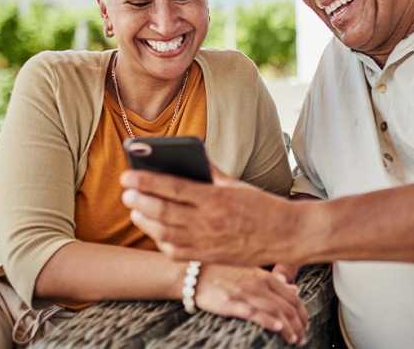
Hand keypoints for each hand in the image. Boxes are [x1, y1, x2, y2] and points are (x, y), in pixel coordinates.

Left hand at [120, 169, 309, 265]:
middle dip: (140, 201)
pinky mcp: (210, 257)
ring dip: (146, 222)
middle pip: (163, 212)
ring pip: (165, 234)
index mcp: (216, 198)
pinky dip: (161, 242)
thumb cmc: (262, 206)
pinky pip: (177, 252)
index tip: (128, 175)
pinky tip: (156, 231)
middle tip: (126, 193)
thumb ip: (211, 172)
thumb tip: (190, 157)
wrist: (287, 235)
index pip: (173, 188)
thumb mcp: (237, 184)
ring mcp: (208, 242)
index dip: (147, 181)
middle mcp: (209, 222)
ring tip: (136, 210)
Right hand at [196, 265, 307, 344]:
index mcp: (265, 277)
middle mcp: (258, 284)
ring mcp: (246, 294)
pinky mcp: (232, 304)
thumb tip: (295, 289)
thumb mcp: (252, 273)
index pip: (292, 296)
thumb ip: (274, 281)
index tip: (305, 324)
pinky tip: (278, 328)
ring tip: (295, 339)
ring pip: (275, 312)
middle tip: (303, 338)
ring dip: (288, 328)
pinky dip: (268, 321)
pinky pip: (254, 313)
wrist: (195, 275)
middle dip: (299, 324)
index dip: (302, 312)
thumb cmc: (224, 274)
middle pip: (287, 306)